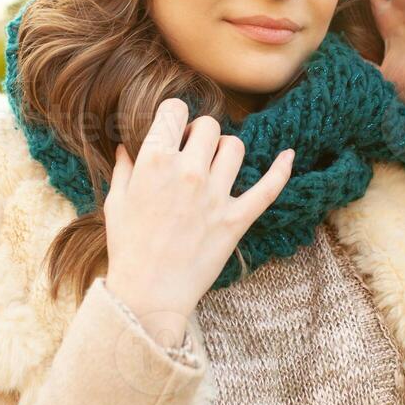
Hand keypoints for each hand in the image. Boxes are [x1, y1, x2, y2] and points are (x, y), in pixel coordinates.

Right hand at [103, 98, 294, 322]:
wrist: (148, 294)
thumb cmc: (127, 248)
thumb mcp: (116, 202)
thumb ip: (125, 168)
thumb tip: (126, 146)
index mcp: (154, 162)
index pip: (174, 110)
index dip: (173, 116)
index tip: (173, 128)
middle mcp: (188, 172)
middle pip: (208, 126)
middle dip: (200, 133)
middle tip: (193, 149)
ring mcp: (215, 196)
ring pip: (235, 147)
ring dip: (225, 150)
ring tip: (216, 163)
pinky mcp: (236, 219)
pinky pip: (268, 188)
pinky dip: (281, 169)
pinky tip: (288, 155)